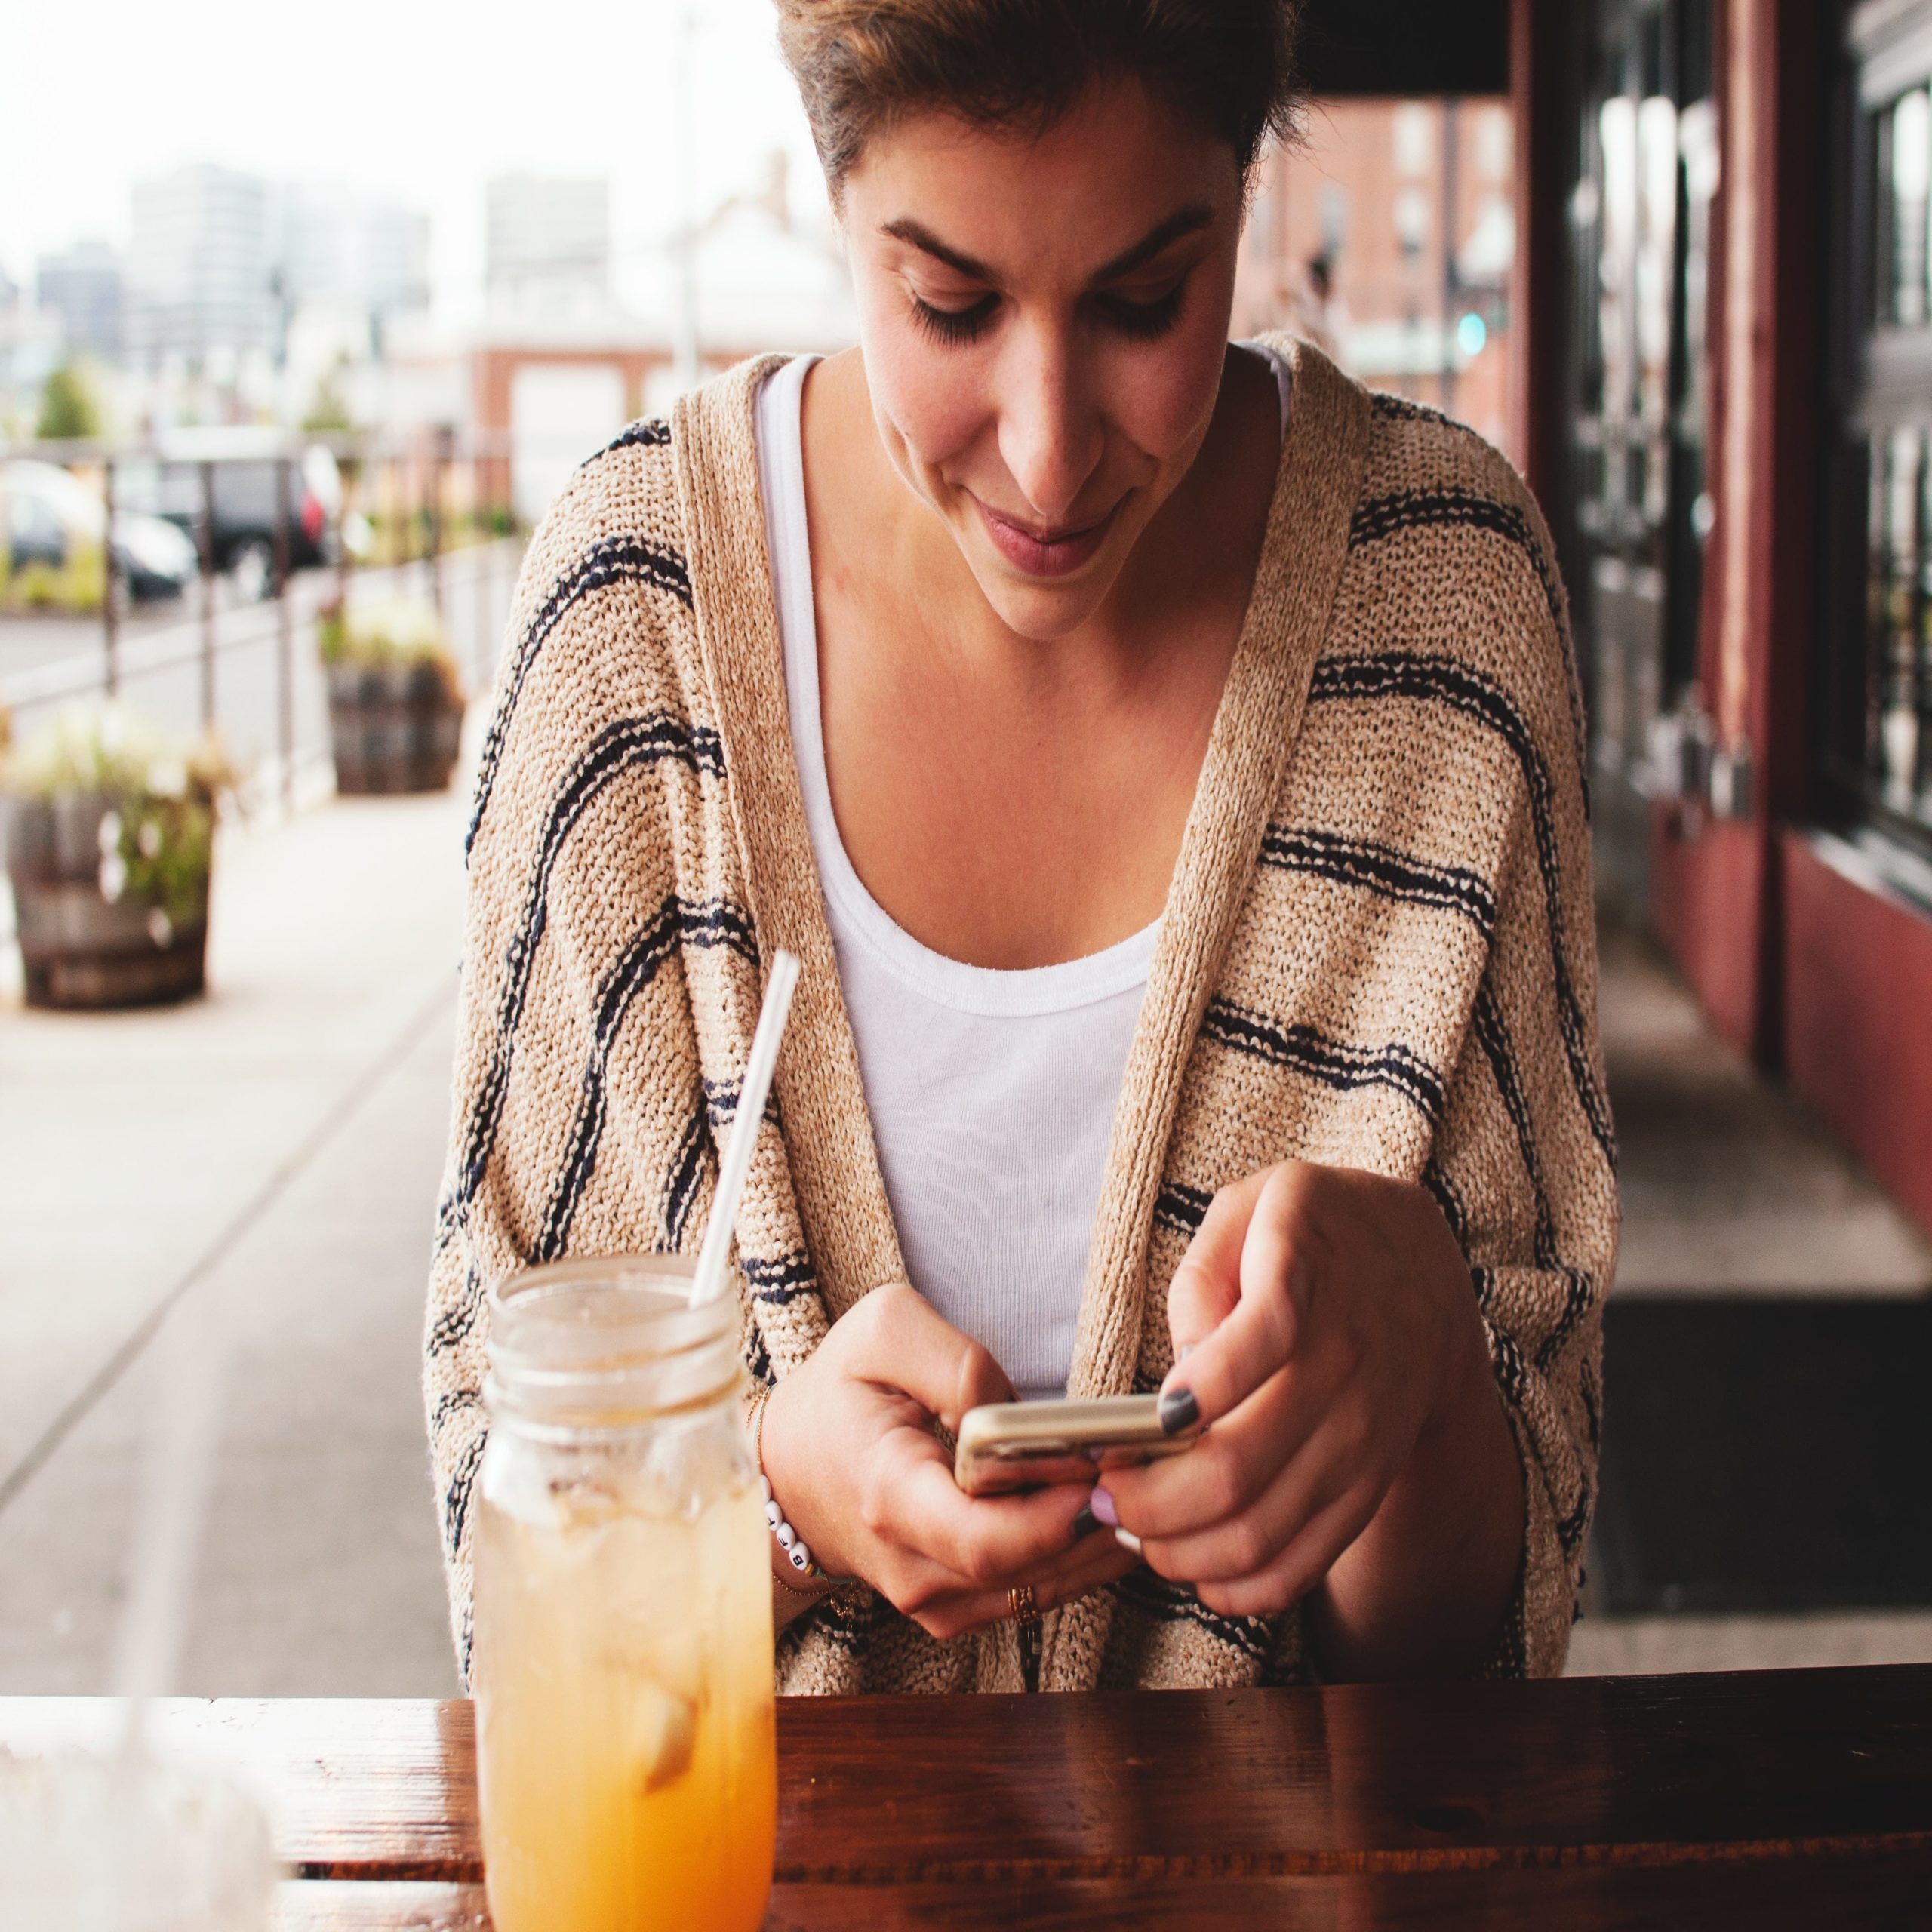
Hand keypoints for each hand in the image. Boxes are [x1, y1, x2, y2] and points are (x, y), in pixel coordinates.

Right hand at [760, 1284, 1137, 1640]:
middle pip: (1031, 1567)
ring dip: (1098, 1539)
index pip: (986, 1540)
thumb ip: (956, 1363)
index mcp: (889, 1496)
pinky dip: (1077, 1554)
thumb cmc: (840, 1393)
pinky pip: (1035, 1593)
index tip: (1104, 1470)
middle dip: (1098, 1518)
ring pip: (1045, 1587)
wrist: (791, 1471)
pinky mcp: (954, 1609)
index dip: (1059, 1515)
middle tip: (1139, 1463)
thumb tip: (1013, 1413)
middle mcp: (911, 1566)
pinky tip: (1100, 1506)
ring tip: (1131, 1479)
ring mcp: (933, 1601)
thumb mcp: (882, 1332)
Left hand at [1099, 1161, 1502, 1628]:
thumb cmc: (1309, 1234)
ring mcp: (1364, 1435)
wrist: (1420, 1275)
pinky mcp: (1368, 1484)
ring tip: (1132, 1530)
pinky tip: (1193, 1569)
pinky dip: (1241, 1586)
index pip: (1264, 1336)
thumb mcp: (1250, 1208)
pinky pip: (1305, 1561)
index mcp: (1307, 1274)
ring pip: (1265, 1529)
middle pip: (1240, 1467)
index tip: (1148, 1417)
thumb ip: (1202, 1277)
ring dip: (1181, 1551)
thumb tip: (1181, 1381)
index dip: (1200, 1387)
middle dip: (1149, 1501)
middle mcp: (1347, 1363)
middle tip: (1102, 1496)